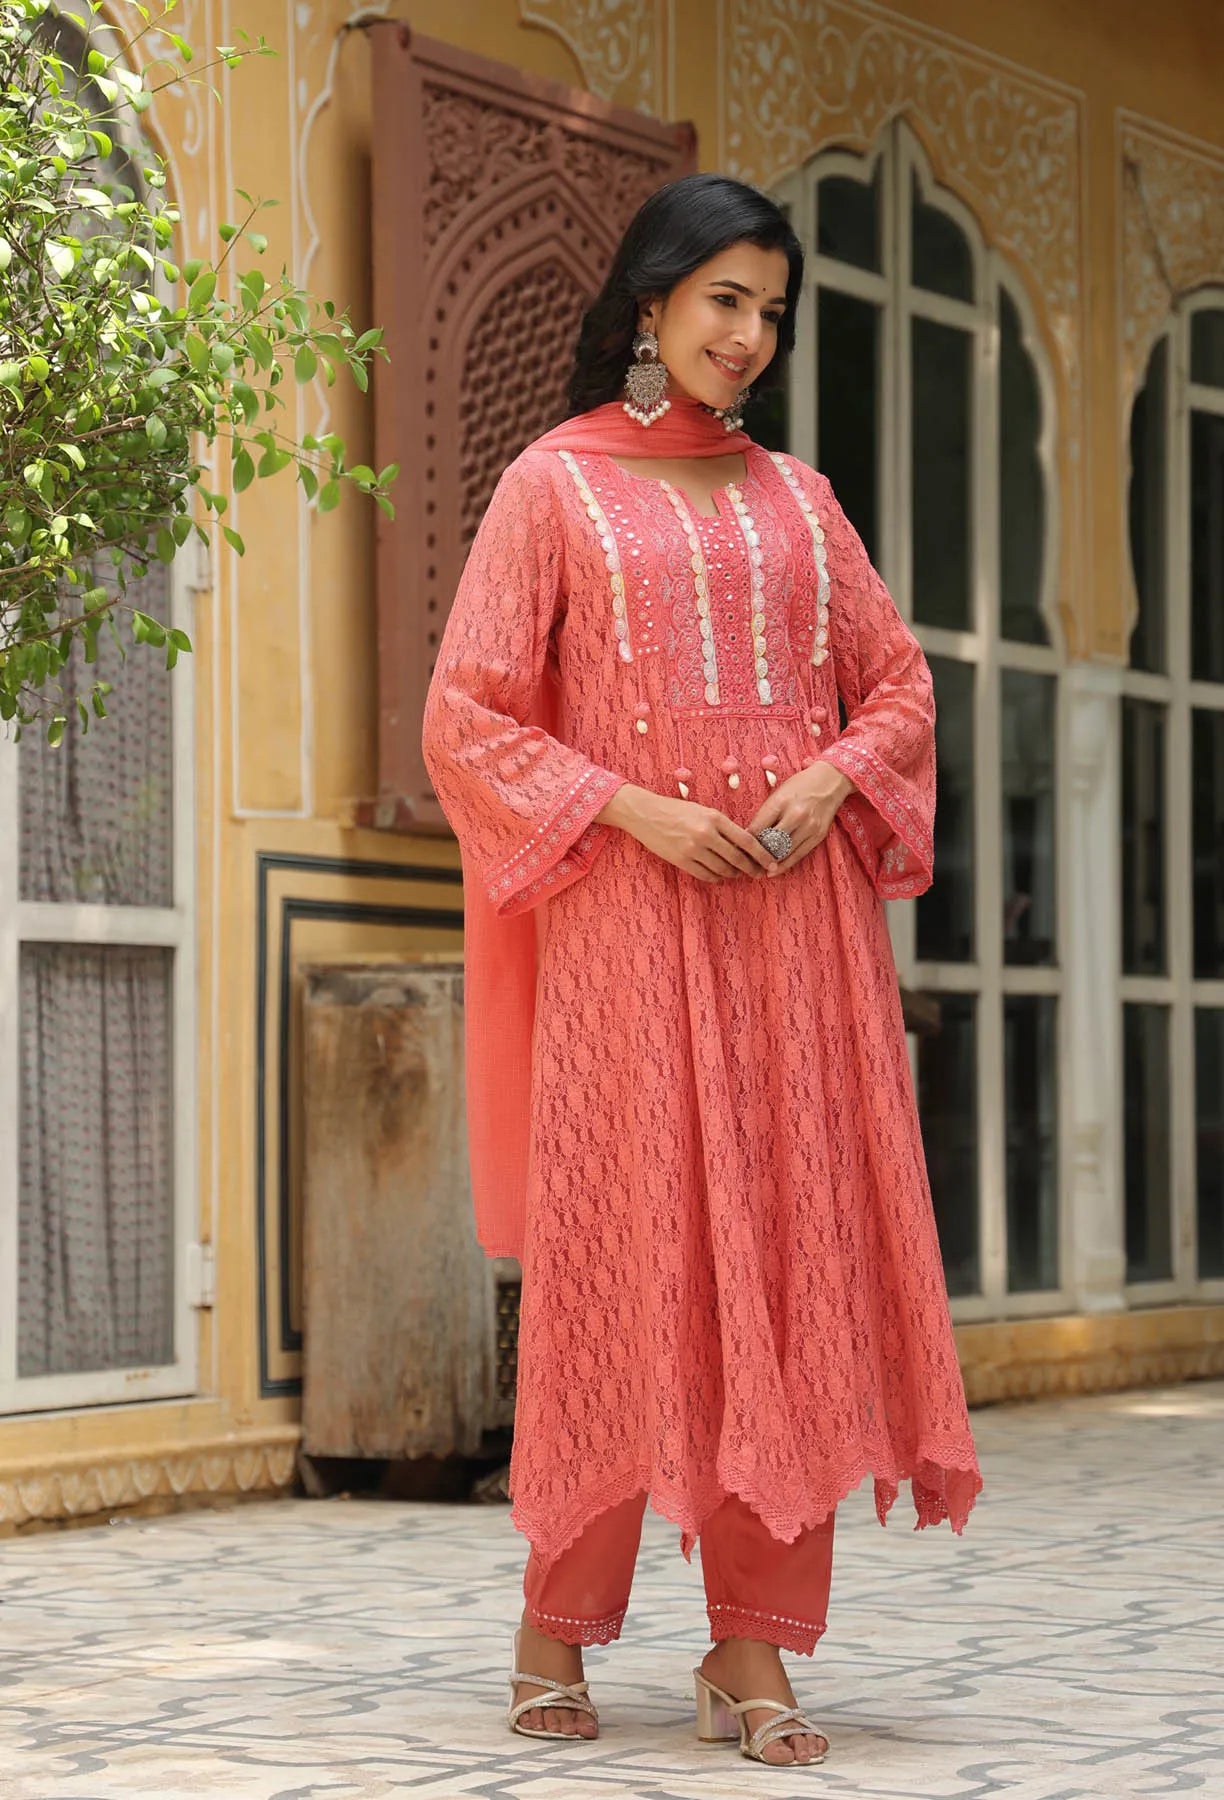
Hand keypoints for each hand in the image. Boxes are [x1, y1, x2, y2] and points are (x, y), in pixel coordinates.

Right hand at [597, 784, 776, 882]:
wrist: (646, 813)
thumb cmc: (677, 810)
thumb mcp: (704, 811)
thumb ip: (723, 826)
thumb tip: (745, 846)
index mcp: (714, 818)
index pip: (746, 840)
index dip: (762, 854)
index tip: (771, 862)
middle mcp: (705, 834)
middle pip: (738, 858)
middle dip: (752, 869)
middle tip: (759, 874)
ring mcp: (693, 849)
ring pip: (723, 869)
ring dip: (733, 874)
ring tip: (738, 873)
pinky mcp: (681, 860)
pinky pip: (706, 875)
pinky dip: (717, 877)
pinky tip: (720, 875)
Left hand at [746, 761, 856, 875]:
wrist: (831, 781)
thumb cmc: (800, 785)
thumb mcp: (778, 793)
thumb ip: (765, 814)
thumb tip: (748, 835)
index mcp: (781, 801)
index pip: (757, 828)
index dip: (744, 842)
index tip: (736, 849)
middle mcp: (796, 815)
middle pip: (769, 843)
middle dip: (755, 855)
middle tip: (743, 864)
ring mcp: (809, 827)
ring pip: (783, 852)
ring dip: (768, 863)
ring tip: (756, 870)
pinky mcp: (818, 836)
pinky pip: (798, 855)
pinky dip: (784, 865)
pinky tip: (773, 871)